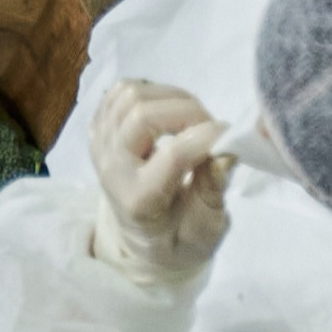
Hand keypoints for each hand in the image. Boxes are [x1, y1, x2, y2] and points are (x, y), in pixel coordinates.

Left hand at [84, 77, 232, 283]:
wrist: (143, 239)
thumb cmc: (180, 238)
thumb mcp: (205, 230)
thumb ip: (213, 192)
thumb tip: (227, 151)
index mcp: (138, 200)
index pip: (173, 154)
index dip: (209, 136)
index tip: (233, 137)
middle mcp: (111, 169)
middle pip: (141, 114)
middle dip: (189, 111)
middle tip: (212, 128)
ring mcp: (99, 147)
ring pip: (128, 95)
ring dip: (170, 97)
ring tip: (192, 120)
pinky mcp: (99, 131)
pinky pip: (117, 93)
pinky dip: (149, 92)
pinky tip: (168, 112)